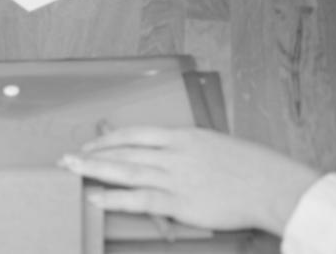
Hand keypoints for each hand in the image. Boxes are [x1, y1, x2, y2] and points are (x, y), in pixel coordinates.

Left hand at [59, 127, 322, 235]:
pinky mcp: (180, 202)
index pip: (135, 133)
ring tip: (71, 171)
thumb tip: (167, 155)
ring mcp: (175, 177)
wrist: (270, 184)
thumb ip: (188, 150)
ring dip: (96, 170)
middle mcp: (174, 152)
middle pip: (124, 151)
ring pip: (127, 171)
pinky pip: (140, 199)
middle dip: (92, 154)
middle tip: (66, 158)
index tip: (90, 145)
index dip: (108, 140)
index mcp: (183, 135)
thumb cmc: (249, 166)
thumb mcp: (214, 145)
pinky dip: (116, 197)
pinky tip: (96, 196)